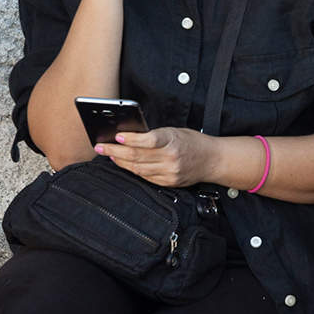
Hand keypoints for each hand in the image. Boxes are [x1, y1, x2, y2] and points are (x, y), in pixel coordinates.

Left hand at [97, 126, 216, 188]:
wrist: (212, 160)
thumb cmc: (192, 142)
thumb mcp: (174, 131)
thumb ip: (154, 135)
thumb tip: (128, 137)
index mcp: (173, 140)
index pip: (149, 140)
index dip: (131, 139)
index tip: (117, 137)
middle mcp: (171, 158)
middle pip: (137, 156)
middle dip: (115, 151)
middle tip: (101, 146)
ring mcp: (169, 172)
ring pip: (137, 168)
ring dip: (120, 161)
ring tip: (108, 154)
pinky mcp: (168, 182)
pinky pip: (145, 177)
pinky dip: (132, 170)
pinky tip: (124, 164)